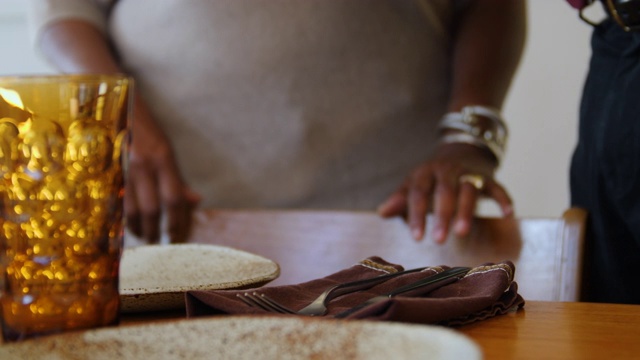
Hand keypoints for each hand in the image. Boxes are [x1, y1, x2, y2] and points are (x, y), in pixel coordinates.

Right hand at [124, 96, 200, 242]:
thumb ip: (178, 178)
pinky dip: (121, 218)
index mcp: (163, 157)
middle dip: (158, 230)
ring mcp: (121, 167)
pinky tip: (126, 226)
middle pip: (153, 208)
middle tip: (162, 242)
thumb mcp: (165, 149)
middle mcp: (143, 163)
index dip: (179, 221)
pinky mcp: (104, 170)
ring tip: (145, 237)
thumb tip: (196, 201)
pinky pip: (113, 202)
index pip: (174, 198)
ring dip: (139, 228)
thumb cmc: (143, 127)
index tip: (180, 236)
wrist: (110, 102)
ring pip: (130, 208)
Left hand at [377, 142, 512, 242]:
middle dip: (441, 215)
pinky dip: (503, 198)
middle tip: (438, 240)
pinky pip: (498, 186)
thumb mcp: (414, 184)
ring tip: (461, 232)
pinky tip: (507, 213)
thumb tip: (382, 213)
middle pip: (444, 192)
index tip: (417, 238)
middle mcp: (446, 170)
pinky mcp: (488, 176)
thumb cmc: (432, 176)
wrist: (460, 149)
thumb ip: (400, 200)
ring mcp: (468, 172)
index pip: (418, 193)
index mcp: (425, 173)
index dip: (416, 215)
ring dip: (465, 210)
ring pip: (468, 189)